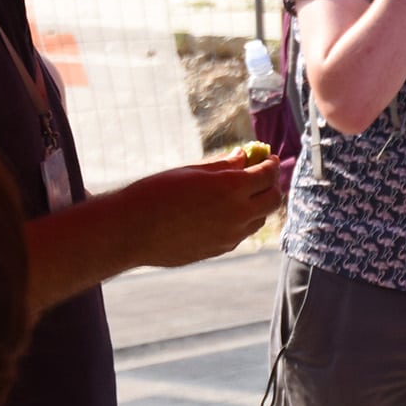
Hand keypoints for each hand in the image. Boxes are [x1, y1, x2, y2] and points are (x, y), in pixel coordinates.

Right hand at [119, 152, 283, 267]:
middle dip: (271, 185)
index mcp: (231, 187)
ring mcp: (231, 235)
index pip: (268, 174)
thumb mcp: (191, 171)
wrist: (131, 231)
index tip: (268, 158)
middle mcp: (238, 213)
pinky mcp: (221, 249)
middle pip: (273, 199)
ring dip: (257, 205)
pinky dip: (242, 220)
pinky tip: (224, 212)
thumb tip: (243, 157)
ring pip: (259, 219)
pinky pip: (242, 233)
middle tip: (261, 176)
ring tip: (242, 194)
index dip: (271, 164)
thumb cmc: (156, 193)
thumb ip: (222, 166)